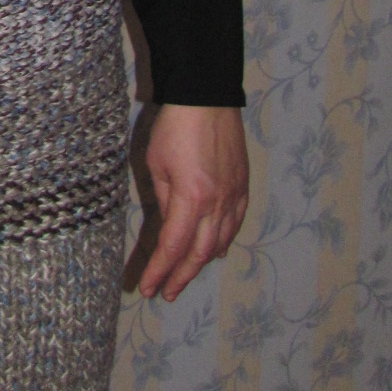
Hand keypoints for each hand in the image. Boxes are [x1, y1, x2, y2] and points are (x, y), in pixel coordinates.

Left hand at [138, 105, 248, 302]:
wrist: (208, 97)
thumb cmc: (175, 126)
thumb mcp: (156, 164)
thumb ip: (164, 200)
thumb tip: (170, 225)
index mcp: (191, 198)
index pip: (173, 246)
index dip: (160, 271)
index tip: (148, 289)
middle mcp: (217, 203)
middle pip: (200, 253)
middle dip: (181, 276)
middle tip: (166, 293)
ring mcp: (234, 195)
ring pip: (220, 242)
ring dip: (201, 264)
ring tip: (185, 276)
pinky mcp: (243, 186)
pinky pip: (235, 224)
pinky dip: (224, 242)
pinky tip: (216, 251)